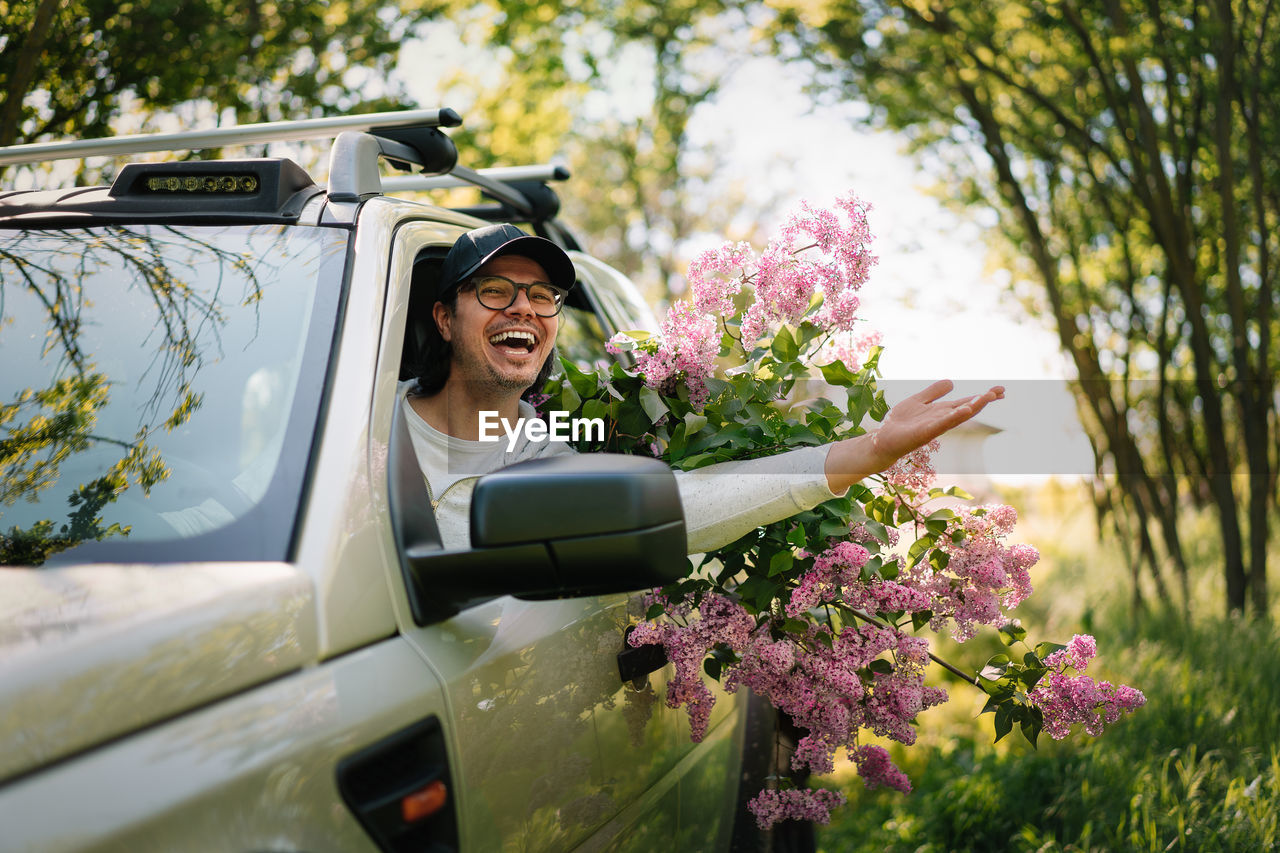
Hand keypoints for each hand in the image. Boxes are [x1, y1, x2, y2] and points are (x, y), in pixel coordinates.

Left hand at [824, 380, 1003, 493]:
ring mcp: (934, 427)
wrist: (883, 440)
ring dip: (972, 407)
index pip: (965, 402)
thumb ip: (933, 392)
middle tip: (1000, 392)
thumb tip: (952, 382)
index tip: (1000, 390)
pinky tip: (963, 411)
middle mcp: (941, 419)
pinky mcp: (924, 433)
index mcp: (941, 411)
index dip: (982, 396)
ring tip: (986, 398)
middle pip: (966, 408)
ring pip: (957, 416)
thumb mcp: (918, 400)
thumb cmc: (900, 423)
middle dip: (983, 400)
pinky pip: (941, 425)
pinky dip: (952, 418)